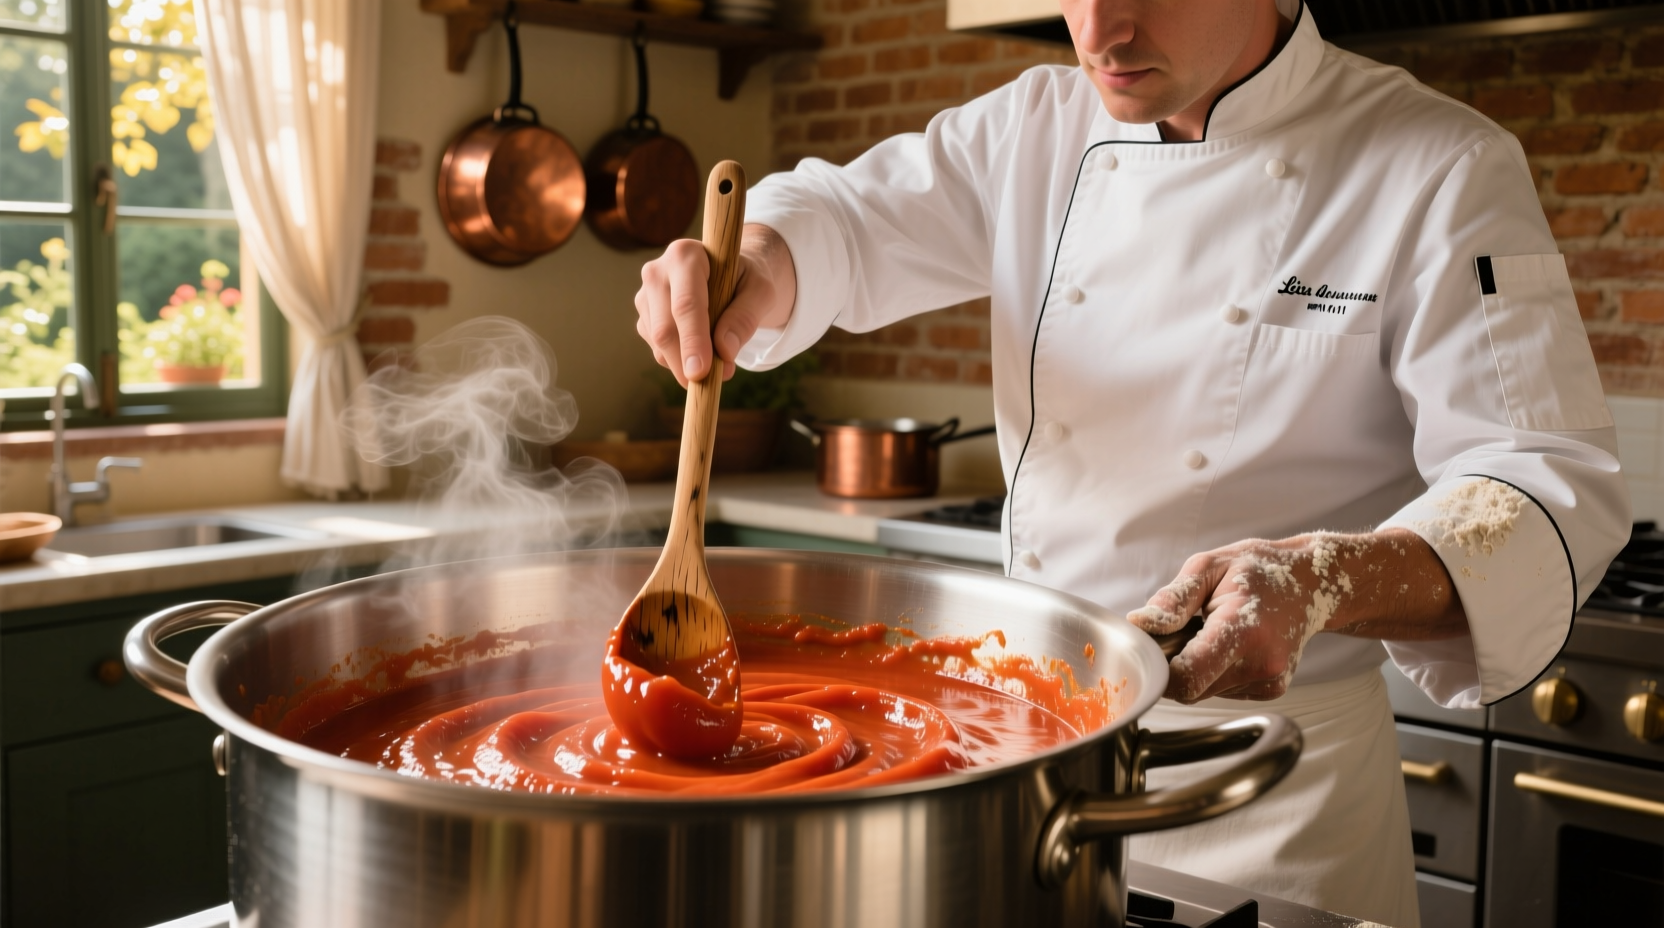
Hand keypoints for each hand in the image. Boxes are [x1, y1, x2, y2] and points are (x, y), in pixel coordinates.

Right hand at [635, 223, 796, 386]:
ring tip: (719, 364)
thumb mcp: (761, 292)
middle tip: (709, 384)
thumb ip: (746, 317)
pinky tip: (701, 352)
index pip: (686, 304)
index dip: (693, 340)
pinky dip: (680, 361)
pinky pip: (658, 350)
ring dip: (686, 364)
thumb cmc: (746, 281)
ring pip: (659, 343)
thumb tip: (724, 350)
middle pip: (665, 328)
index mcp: (685, 255)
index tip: (701, 372)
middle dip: (685, 362)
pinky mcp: (644, 318)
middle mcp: (656, 272)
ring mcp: (645, 296)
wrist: (730, 277)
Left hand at [1126, 529, 1465, 703]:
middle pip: (1191, 689)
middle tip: (1186, 628)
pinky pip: (1223, 690)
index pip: (1187, 678)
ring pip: (1205, 691)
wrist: (1313, 581)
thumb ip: (1173, 600)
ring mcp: (1269, 681)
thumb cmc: (1257, 569)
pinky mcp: (1271, 689)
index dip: (1160, 669)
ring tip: (1213, 630)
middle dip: (1176, 664)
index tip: (1155, 646)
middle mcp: (1261, 664)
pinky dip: (1216, 670)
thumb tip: (1139, 625)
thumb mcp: (1209, 566)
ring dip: (1196, 667)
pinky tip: (1230, 643)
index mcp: (1243, 630)